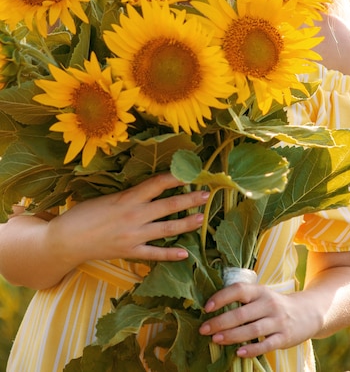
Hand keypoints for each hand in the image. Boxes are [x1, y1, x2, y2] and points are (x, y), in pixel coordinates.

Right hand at [48, 173, 208, 266]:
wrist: (65, 240)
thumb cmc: (82, 214)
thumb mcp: (106, 197)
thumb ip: (128, 195)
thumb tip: (148, 188)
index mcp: (127, 198)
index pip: (157, 183)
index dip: (176, 176)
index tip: (191, 172)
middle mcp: (134, 215)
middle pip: (169, 205)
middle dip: (190, 199)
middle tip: (208, 194)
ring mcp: (134, 236)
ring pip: (167, 229)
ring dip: (187, 223)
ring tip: (202, 218)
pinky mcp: (130, 252)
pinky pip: (155, 254)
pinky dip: (170, 254)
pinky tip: (185, 254)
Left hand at [199, 283, 319, 357]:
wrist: (307, 312)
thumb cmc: (275, 304)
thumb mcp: (261, 295)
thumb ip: (243, 299)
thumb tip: (213, 308)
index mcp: (260, 291)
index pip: (239, 290)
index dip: (221, 297)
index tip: (206, 307)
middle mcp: (268, 304)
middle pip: (241, 313)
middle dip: (220, 321)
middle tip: (204, 329)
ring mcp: (277, 321)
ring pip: (252, 330)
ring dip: (232, 336)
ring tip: (215, 340)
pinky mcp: (284, 337)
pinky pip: (266, 345)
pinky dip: (252, 350)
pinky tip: (238, 352)